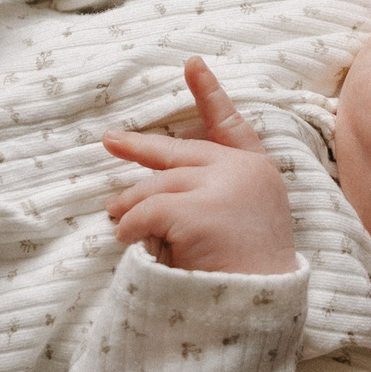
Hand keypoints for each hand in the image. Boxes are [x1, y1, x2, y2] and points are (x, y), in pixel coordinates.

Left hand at [102, 58, 298, 274]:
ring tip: (113, 218)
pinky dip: (130, 228)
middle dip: (140, 147)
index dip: (211, 94)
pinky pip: (146, 212)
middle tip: (109, 141)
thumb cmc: (248, 276)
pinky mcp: (199, 209)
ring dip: (129, 204)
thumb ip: (215, 196)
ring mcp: (222, 187)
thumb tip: (158, 190)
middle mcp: (242, 172)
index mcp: (257, 173)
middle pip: (180, 153)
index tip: (192, 63)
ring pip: (157, 185)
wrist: (261, 308)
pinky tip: (125, 240)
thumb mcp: (242, 225)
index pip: (232, 125)